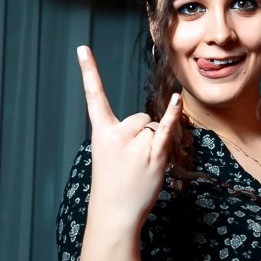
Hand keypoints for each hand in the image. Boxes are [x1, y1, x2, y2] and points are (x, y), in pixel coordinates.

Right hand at [77, 45, 181, 228]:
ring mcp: (135, 145)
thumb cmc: (112, 183)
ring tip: (141, 168)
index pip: (94, 97)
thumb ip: (124, 135)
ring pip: (155, 129)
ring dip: (155, 146)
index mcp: (101, 133)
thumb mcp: (107, 154)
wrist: (114, 212)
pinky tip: (177, 100)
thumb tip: (154, 122)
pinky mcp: (154, 155)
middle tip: (132, 163)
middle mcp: (116, 135)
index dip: (88, 71)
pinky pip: (166, 130)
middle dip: (143, 136)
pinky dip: (173, 115)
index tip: (82, 48)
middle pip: (141, 119)